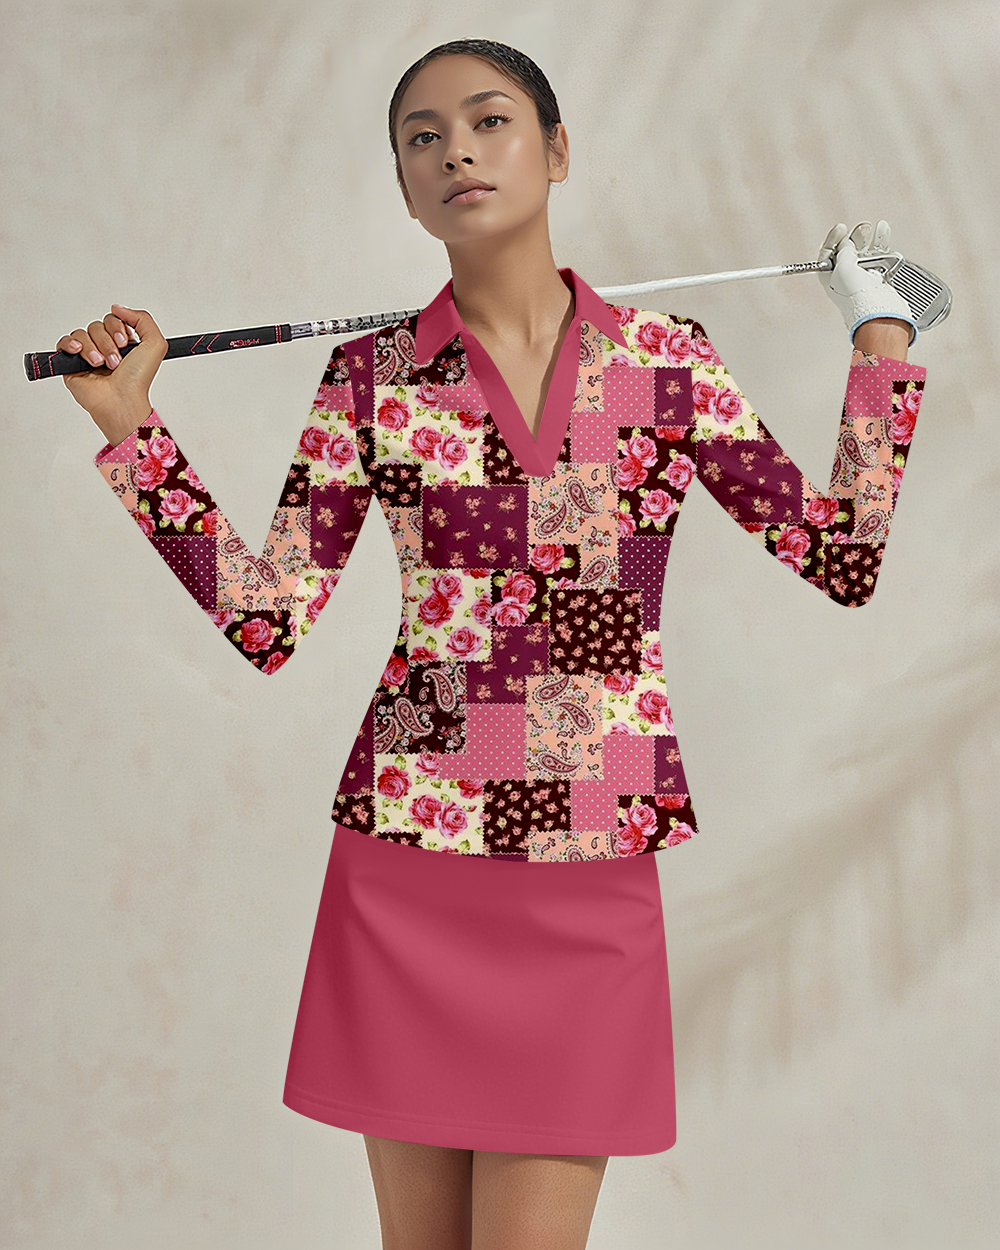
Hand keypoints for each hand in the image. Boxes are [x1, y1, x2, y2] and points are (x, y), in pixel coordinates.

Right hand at [58, 304, 168, 444]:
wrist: (122, 400)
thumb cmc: (138, 379)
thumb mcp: (155, 343)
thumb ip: (143, 319)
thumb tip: (117, 308)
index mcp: (122, 342)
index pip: (112, 319)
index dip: (117, 327)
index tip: (124, 343)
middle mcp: (105, 347)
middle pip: (97, 325)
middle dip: (107, 342)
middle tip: (116, 361)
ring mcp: (87, 355)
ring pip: (82, 333)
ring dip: (93, 348)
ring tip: (101, 365)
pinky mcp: (72, 364)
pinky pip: (64, 343)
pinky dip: (70, 344)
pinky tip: (79, 352)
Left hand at [817, 220, 916, 345]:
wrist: (878, 310)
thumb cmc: (857, 294)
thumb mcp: (843, 268)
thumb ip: (844, 252)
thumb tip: (847, 244)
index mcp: (830, 277)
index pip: (827, 255)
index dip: (833, 240)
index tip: (841, 228)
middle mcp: (845, 277)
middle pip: (846, 251)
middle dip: (852, 238)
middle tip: (861, 228)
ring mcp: (863, 276)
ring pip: (864, 251)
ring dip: (868, 237)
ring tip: (873, 227)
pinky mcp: (879, 276)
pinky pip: (879, 255)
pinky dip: (881, 241)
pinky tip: (882, 229)